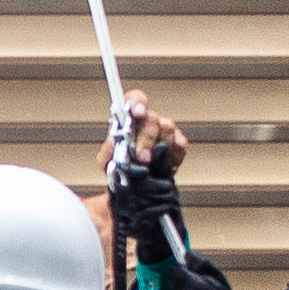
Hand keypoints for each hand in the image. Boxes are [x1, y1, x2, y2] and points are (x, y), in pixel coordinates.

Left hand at [109, 93, 190, 248]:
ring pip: (168, 128)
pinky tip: (168, 163)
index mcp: (129, 121)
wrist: (134, 189)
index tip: (137, 112)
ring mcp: (164, 132)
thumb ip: (110, 151)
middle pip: (152, 118)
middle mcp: (147, 123)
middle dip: (146, 138)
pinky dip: (175, 153)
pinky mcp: (177, 146)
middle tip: (142, 157)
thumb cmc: (119, 170)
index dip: (137, 102)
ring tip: (150, 163)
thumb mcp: (107, 162)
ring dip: (159, 146)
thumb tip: (116, 144)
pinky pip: (181, 144)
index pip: (134, 100)